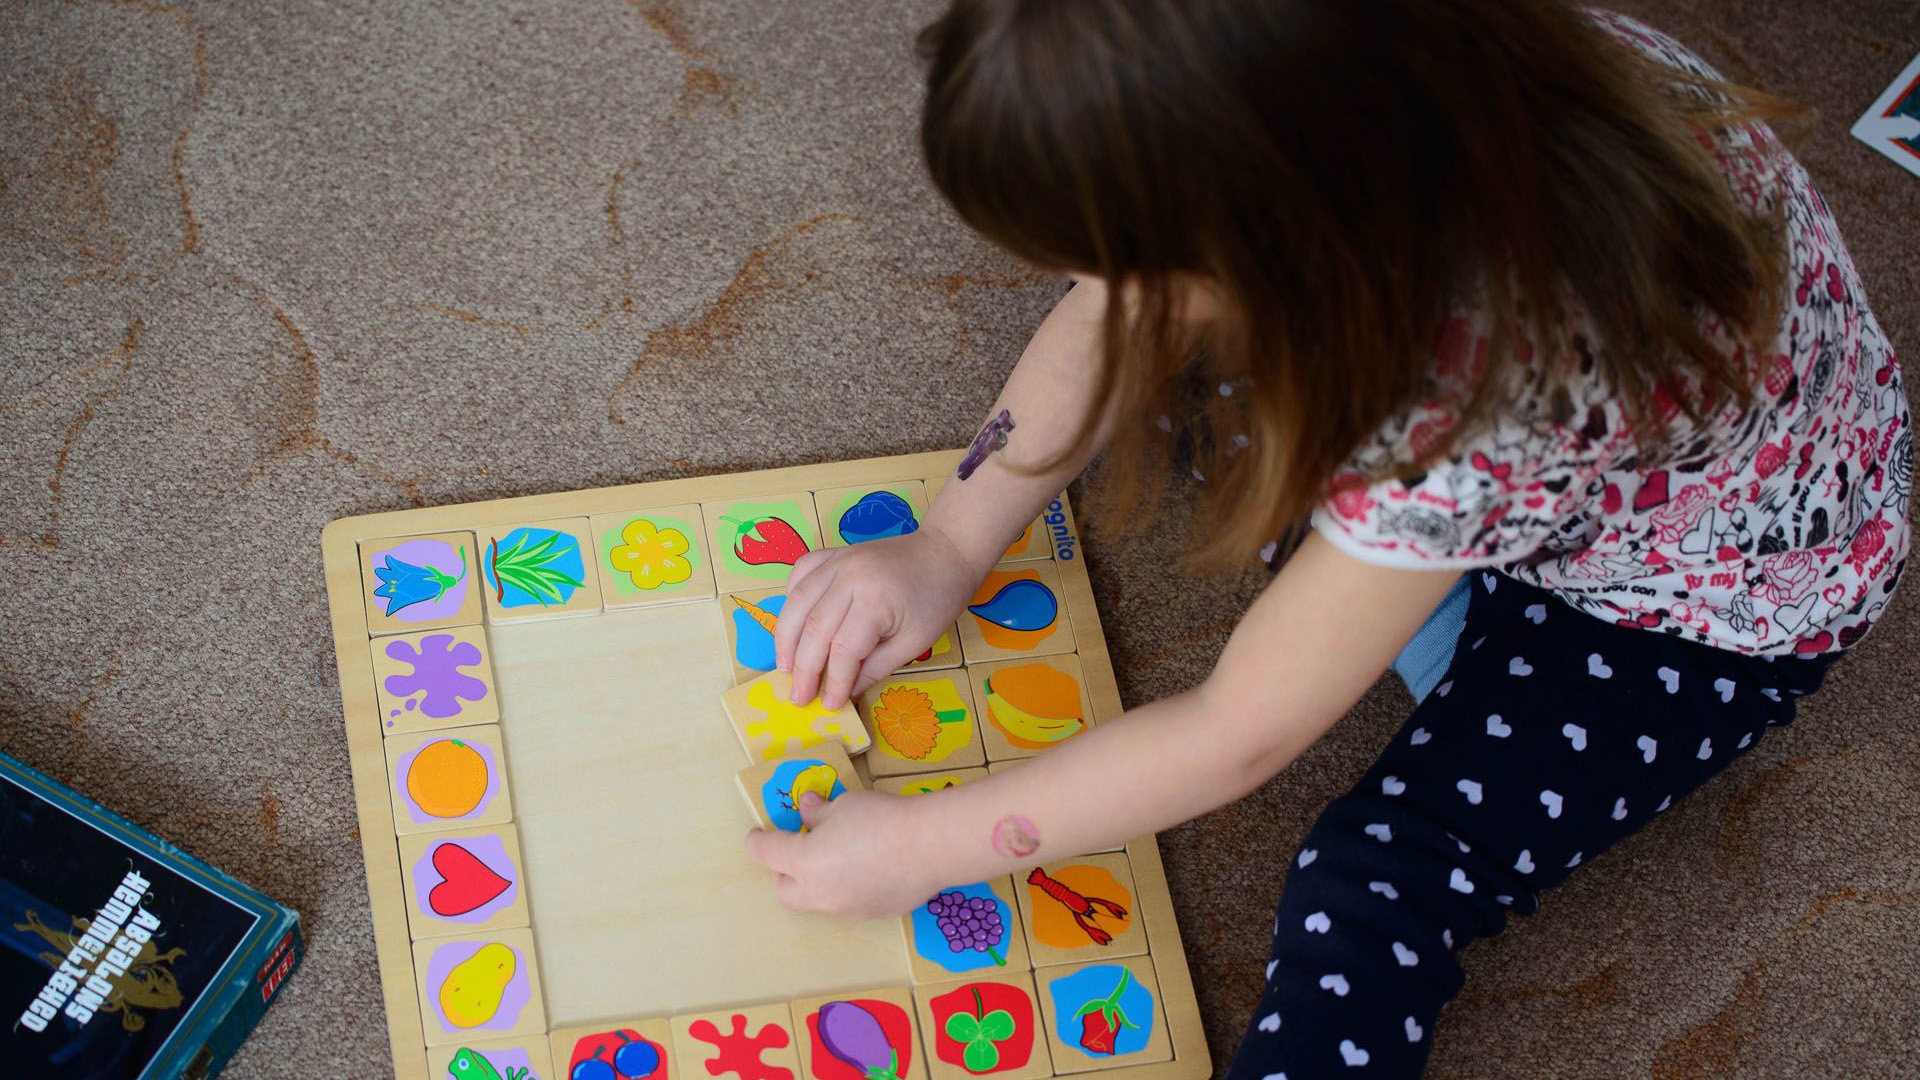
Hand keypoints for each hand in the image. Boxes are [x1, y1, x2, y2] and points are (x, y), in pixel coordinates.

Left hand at [744, 789, 943, 918]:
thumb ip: (819, 812)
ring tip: (841, 858)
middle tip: (801, 850)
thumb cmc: (881, 818)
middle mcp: (819, 893)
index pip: (765, 854)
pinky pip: (848, 903)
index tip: (757, 835)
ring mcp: (846, 909)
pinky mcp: (872, 914)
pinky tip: (871, 870)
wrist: (930, 846)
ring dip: (818, 882)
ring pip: (818, 900)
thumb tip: (808, 810)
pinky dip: (849, 888)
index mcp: (804, 862)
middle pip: (785, 891)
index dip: (757, 842)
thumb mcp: (844, 805)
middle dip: (785, 872)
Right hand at [775, 525, 977, 707]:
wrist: (945, 552)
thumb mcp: (914, 642)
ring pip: (797, 601)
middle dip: (803, 668)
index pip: (843, 649)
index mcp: (875, 600)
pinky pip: (801, 573)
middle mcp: (849, 576)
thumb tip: (844, 693)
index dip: (834, 681)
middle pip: (814, 628)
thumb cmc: (937, 599)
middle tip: (797, 697)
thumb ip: (876, 668)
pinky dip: (790, 598)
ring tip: (785, 667)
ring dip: (785, 637)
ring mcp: (838, 561)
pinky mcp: (834, 553)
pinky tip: (793, 623)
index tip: (829, 704)